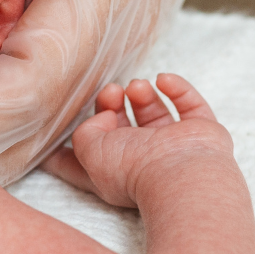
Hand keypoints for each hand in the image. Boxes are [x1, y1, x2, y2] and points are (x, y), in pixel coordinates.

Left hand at [42, 75, 232, 208]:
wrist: (181, 174)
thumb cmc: (133, 169)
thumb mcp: (89, 151)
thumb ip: (84, 131)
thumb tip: (104, 116)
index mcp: (115, 172)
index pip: (89, 158)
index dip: (72, 146)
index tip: (51, 127)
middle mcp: (145, 160)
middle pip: (124, 127)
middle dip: (112, 104)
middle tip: (111, 91)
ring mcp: (176, 147)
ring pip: (156, 114)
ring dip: (143, 94)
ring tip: (137, 87)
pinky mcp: (203, 134)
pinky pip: (191, 105)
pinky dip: (178, 89)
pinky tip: (163, 79)